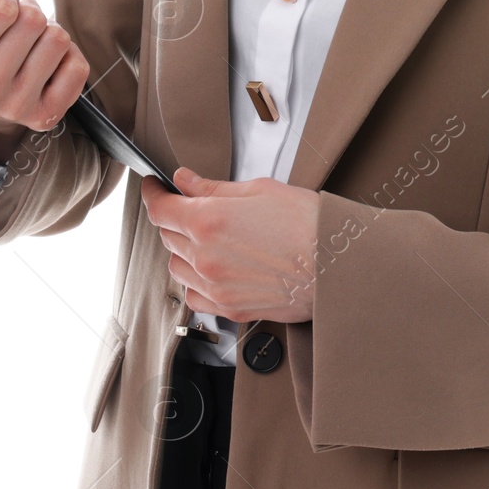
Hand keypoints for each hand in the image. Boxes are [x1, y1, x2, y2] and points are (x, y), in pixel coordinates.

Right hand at [0, 0, 89, 162]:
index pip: (1, 7)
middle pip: (33, 21)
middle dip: (27, 9)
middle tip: (14, 19)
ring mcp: (16, 107)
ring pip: (58, 39)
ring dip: (48, 30)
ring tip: (28, 39)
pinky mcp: (46, 116)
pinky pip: (78, 67)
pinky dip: (68, 55)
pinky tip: (45, 60)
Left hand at [142, 168, 322, 323]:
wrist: (335, 266)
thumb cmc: (307, 224)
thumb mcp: (260, 190)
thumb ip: (214, 187)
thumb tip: (186, 180)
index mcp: (209, 221)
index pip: (160, 209)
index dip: (153, 194)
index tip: (155, 187)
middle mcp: (205, 257)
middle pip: (167, 236)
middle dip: (174, 218)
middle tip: (192, 207)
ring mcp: (215, 287)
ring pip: (176, 267)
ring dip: (183, 250)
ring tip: (209, 238)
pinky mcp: (229, 309)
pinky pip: (194, 296)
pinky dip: (196, 281)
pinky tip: (214, 269)